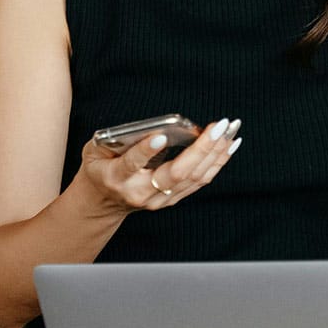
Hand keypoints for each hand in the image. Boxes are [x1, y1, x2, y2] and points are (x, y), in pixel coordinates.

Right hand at [81, 117, 241, 211]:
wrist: (102, 202)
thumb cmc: (100, 167)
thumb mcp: (95, 150)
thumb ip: (112, 138)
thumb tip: (148, 126)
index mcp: (116, 177)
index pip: (131, 164)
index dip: (145, 150)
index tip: (160, 136)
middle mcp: (140, 192)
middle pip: (175, 173)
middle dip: (201, 148)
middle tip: (219, 125)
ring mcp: (159, 199)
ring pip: (193, 177)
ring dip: (216, 152)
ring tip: (231, 130)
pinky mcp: (173, 199)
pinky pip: (200, 180)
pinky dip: (218, 161)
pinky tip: (231, 144)